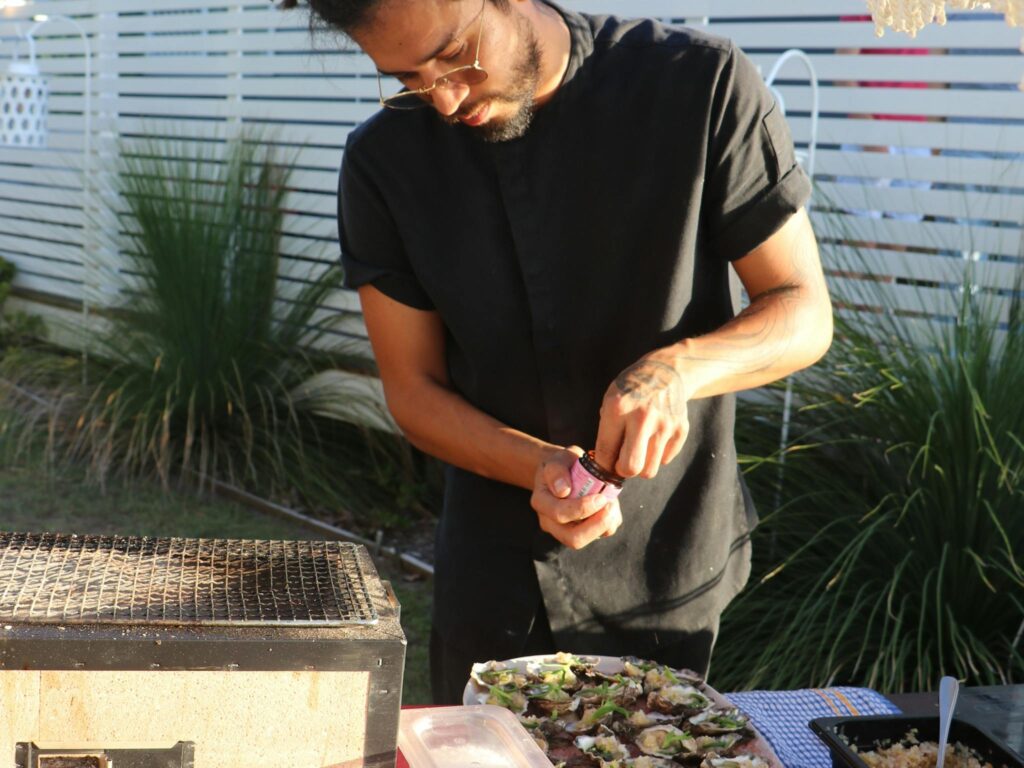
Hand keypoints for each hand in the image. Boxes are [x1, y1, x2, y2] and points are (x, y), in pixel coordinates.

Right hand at [530, 447, 623, 549]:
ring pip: (588, 539)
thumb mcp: (557, 459)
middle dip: (596, 525)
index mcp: (541, 502)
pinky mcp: (583, 532)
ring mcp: (565, 530)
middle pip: (572, 539)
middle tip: (610, 505)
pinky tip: (611, 505)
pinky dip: (611, 523)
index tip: (600, 496)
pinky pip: (600, 535)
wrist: (567, 470)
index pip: (559, 514)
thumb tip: (563, 490)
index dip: (582, 508)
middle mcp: (550, 522)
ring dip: (605, 524)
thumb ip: (556, 470)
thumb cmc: (563, 464)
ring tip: (612, 502)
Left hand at [595, 351, 688, 478]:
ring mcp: (664, 424)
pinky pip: (664, 459)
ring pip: (649, 470)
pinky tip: (653, 437)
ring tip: (638, 450)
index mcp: (618, 408)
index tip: (605, 462)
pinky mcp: (680, 429)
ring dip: (641, 465)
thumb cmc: (631, 391)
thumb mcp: (610, 400)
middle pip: (631, 468)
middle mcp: (642, 417)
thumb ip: (606, 431)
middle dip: (623, 471)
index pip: (605, 452)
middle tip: (622, 462)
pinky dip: (657, 454)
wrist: (666, 372)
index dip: (603, 463)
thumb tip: (605, 465)